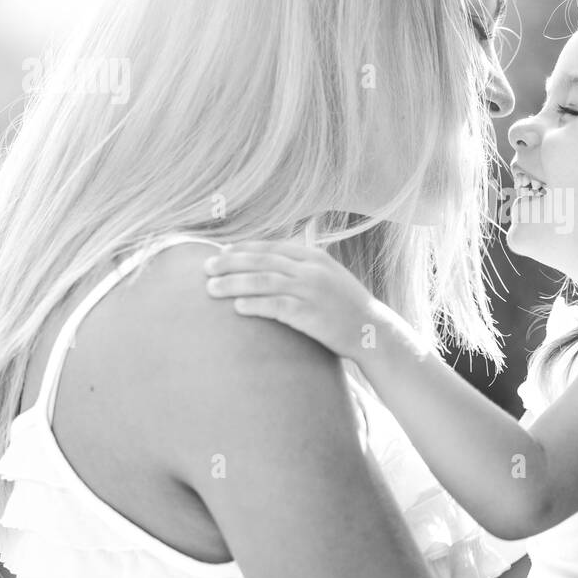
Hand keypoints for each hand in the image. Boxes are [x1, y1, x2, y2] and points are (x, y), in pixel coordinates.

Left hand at [203, 241, 381, 359]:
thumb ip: (302, 267)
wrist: (372, 331)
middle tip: (205, 268)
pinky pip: (274, 306)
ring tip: (211, 288)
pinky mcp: (309, 314)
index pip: (270, 247)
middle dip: (230, 263)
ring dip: (233, 283)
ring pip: (262, 281)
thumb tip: (271, 264)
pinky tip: (236, 306)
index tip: (221, 252)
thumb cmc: (346, 306)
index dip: (242, 248)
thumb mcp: (328, 276)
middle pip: (261, 261)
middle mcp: (311, 269)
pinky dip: (253, 304)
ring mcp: (310, 291)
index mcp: (314, 256)